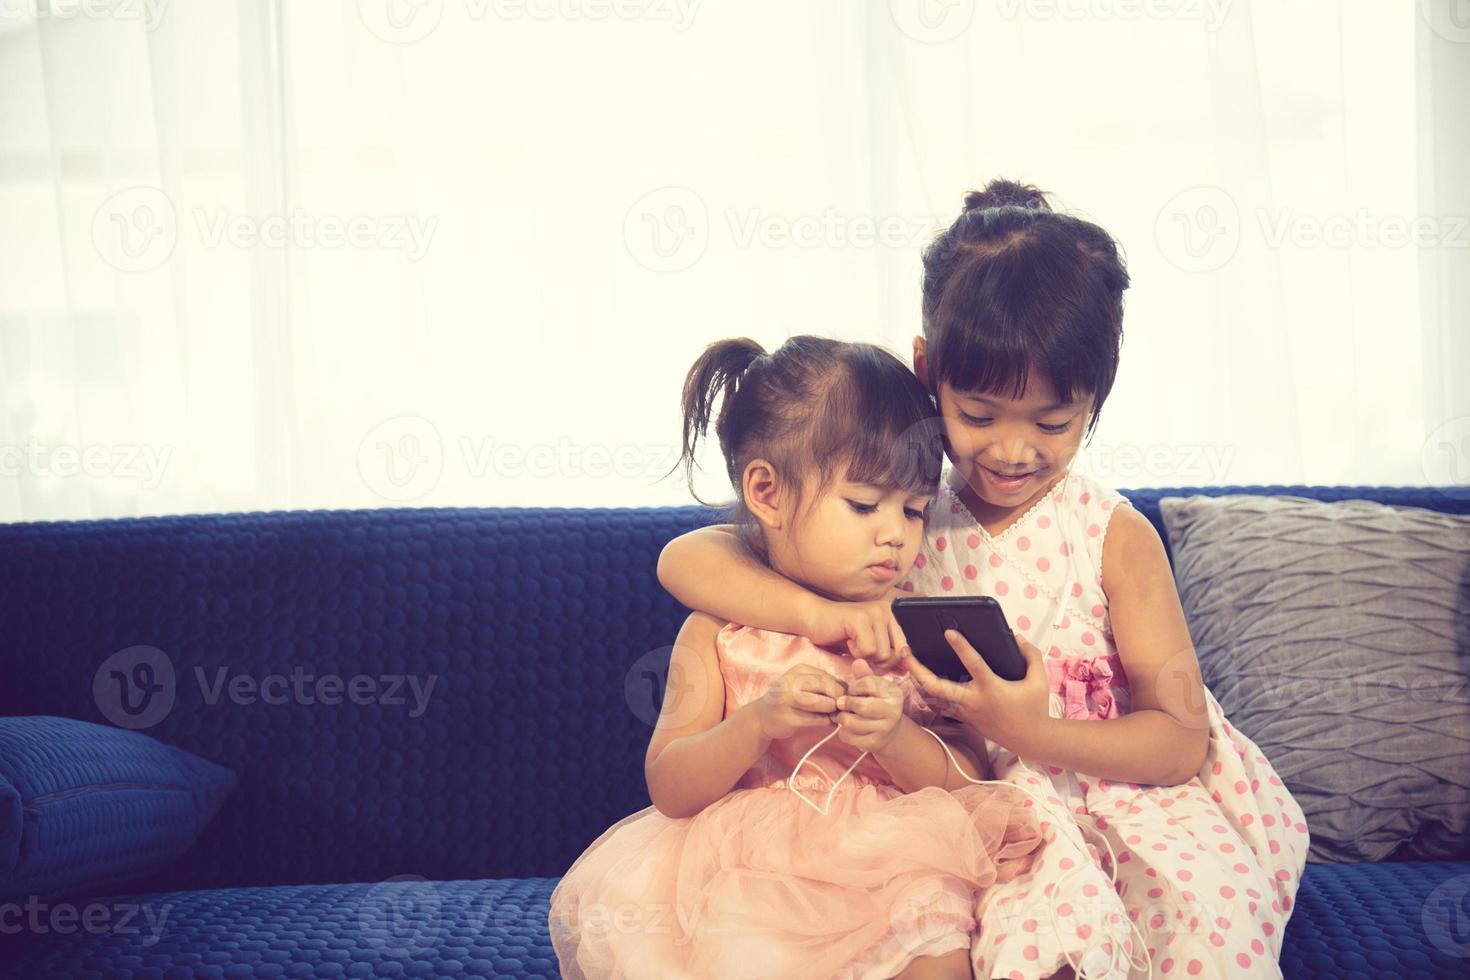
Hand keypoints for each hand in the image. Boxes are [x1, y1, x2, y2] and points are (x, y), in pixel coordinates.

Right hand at [753, 664, 846, 740]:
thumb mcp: (803, 684)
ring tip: (831, 715)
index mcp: (798, 670)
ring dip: (832, 712)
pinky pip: (818, 721)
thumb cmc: (789, 699)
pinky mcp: (789, 719)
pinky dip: (826, 722)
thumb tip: (851, 690)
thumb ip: (824, 684)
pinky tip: (823, 722)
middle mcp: (792, 682)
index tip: (844, 699)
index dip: (842, 689)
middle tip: (839, 709)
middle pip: (829, 689)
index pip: (829, 677)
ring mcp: (788, 701)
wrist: (762, 717)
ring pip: (825, 705)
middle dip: (838, 701)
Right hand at [801, 588, 912, 669]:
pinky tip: (846, 639)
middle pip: (894, 655)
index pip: (904, 650)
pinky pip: (868, 650)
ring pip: (882, 654)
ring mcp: (874, 613)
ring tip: (852, 642)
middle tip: (859, 648)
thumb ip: (887, 653)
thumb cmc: (839, 634)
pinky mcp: (860, 619)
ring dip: (863, 656)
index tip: (871, 656)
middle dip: (875, 660)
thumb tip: (906, 669)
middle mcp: (886, 610)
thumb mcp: (869, 645)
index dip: (889, 662)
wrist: (813, 618)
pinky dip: (855, 652)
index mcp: (891, 616)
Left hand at [833, 658, 905, 753]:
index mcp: (894, 693)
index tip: (852, 690)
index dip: (854, 686)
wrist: (889, 730)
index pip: (868, 684)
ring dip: (842, 718)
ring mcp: (884, 729)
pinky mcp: (874, 744)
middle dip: (846, 703)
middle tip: (841, 703)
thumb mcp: (874, 686)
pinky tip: (847, 727)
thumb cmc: (877, 702)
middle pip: (862, 707)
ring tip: (843, 714)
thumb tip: (857, 661)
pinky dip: (843, 731)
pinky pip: (850, 737)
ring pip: (853, 724)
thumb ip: (864, 675)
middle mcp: (893, 712)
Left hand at [901, 629, 1051, 754]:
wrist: (1030, 740)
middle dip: (916, 669)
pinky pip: (939, 704)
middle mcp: (973, 701)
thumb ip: (1031, 656)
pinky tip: (919, 678)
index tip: (948, 631)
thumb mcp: (1039, 681)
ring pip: (932, 697)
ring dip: (916, 679)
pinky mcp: (963, 718)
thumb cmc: (1034, 708)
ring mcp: (964, 711)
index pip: (973, 665)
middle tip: (904, 650)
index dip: (961, 647)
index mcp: (992, 689)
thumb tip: (1017, 638)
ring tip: (906, 660)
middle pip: (936, 686)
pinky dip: (927, 691)